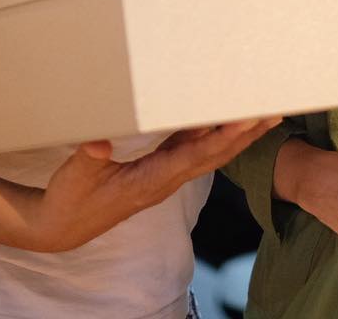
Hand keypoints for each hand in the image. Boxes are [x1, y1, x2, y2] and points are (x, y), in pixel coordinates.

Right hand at [17, 118, 279, 252]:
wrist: (62, 228)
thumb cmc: (70, 201)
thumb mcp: (74, 177)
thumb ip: (89, 158)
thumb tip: (100, 144)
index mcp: (150, 180)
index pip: (195, 156)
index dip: (221, 138)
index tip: (245, 120)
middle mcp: (165, 180)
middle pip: (215, 155)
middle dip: (246, 134)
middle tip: (275, 111)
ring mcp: (164, 177)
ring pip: (209, 153)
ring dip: (238, 135)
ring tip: (264, 113)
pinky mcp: (158, 172)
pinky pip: (194, 151)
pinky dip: (215, 135)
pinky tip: (225, 121)